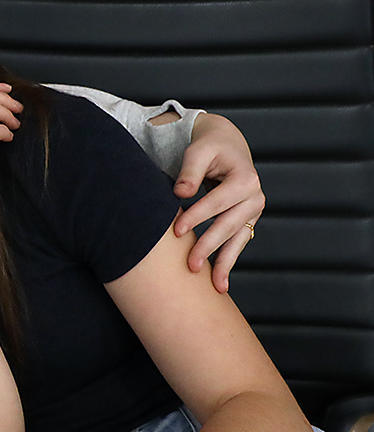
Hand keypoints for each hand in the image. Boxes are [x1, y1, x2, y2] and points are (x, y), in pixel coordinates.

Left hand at [171, 113, 263, 292]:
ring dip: (224, 263)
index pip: (217, 202)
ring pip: (238, 240)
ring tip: (215, 285)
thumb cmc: (209, 148)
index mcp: (245, 179)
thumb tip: (181, 193)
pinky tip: (221, 282)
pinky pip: (238, 243)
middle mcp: (255, 197)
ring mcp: (253, 211)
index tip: (176, 231)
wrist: (226, 146)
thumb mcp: (199, 151)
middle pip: (228, 225)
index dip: (197, 217)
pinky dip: (229, 261)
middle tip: (190, 265)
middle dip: (209, 246)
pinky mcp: (247, 220)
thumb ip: (190, 171)